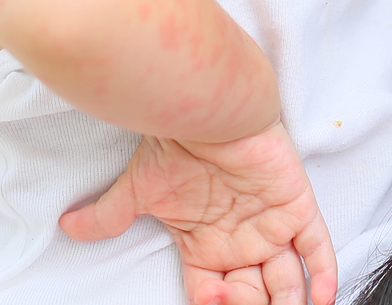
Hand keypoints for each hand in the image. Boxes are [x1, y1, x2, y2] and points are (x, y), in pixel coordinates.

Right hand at [60, 120, 336, 304]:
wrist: (209, 106)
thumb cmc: (179, 143)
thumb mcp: (139, 187)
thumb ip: (108, 214)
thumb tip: (68, 226)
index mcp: (206, 247)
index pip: (212, 296)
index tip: (208, 302)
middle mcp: (240, 243)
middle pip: (250, 297)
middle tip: (237, 303)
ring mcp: (271, 227)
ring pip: (286, 282)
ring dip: (285, 303)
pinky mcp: (296, 208)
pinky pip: (317, 249)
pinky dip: (323, 276)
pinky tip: (321, 299)